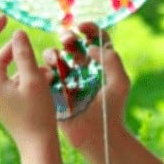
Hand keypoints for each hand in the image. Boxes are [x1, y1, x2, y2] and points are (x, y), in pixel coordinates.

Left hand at [0, 15, 56, 149]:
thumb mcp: (34, 80)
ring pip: (1, 67)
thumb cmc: (37, 114)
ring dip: (18, 58)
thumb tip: (17, 34)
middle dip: (7, 44)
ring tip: (39, 60)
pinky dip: (22, 72)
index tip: (4, 18)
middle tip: (23, 33)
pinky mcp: (3, 101)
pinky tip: (42, 75)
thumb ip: (24, 54)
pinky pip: (8, 79)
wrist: (38, 146)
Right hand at [43, 22, 129, 149]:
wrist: (98, 135)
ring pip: (54, 57)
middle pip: (71, 44)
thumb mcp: (119, 83)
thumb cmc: (112, 110)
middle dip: (67, 37)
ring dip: (53, 53)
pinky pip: (44, 75)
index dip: (88, 29)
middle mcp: (81, 68)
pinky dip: (45, 71)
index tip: (82, 27)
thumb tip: (90, 47)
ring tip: (56, 61)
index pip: (94, 39)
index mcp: (99, 64)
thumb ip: (111, 61)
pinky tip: (50, 76)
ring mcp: (65, 79)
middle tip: (67, 40)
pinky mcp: (53, 91)